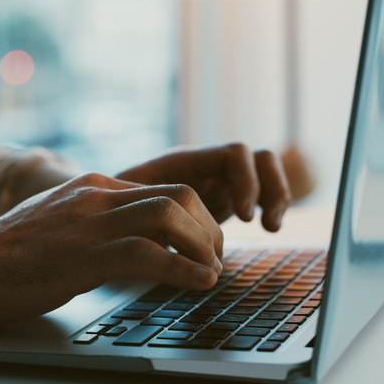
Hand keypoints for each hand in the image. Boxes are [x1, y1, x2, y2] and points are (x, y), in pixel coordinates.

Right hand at [0, 173, 222, 325]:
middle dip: (208, 228)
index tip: (205, 246)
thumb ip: (97, 221)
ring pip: (169, 216)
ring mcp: (89, 223)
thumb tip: (135, 240)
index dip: (197, 218)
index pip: (165, 188)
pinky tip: (199, 283)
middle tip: (215, 259)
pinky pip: (147, 254)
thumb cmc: (13, 255)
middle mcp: (96, 196)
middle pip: (178, 195)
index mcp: (94, 186)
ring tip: (212, 273)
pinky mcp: (82, 255)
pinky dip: (182, 269)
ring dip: (203, 246)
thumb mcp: (62, 223)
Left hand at [116, 143, 290, 231]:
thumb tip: (157, 224)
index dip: (246, 182)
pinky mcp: (222, 198)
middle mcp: (206, 165)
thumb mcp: (125, 205)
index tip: (244, 217)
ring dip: (276, 195)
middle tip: (261, 224)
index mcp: (185, 161)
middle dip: (269, 188)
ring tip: (270, 227)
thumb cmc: (111, 205)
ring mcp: (217, 180)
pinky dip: (269, 206)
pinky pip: (259, 192)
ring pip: (264, 172)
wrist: (107, 209)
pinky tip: (266, 229)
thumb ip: (145, 208)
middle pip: (257, 158)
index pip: (233, 154)